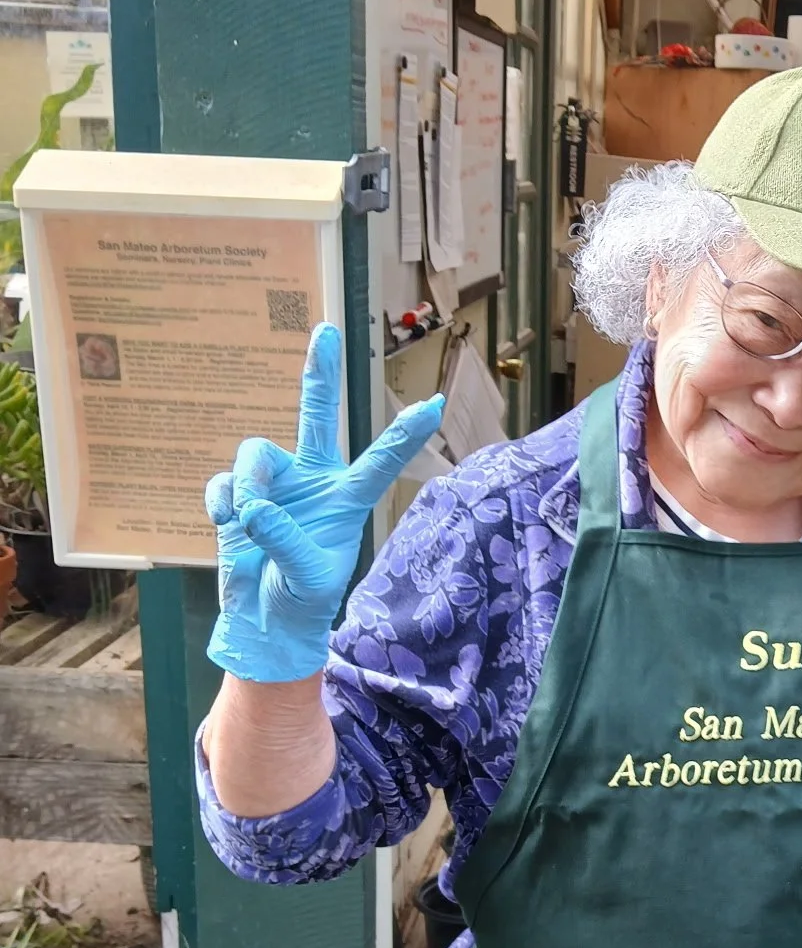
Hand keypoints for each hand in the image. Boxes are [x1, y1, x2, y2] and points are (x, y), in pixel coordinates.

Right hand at [205, 322, 444, 682]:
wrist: (265, 619)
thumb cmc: (302, 598)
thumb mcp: (307, 577)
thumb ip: (285, 541)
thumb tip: (253, 508)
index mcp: (347, 498)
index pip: (380, 461)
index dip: (404, 434)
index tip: (434, 406)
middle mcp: (313, 480)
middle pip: (317, 416)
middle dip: (320, 372)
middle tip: (326, 329)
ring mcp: (275, 484)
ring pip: (256, 453)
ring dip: (247, 484)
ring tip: (246, 519)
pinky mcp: (237, 495)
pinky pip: (225, 483)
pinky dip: (222, 501)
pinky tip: (228, 524)